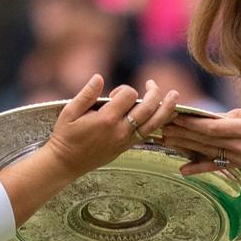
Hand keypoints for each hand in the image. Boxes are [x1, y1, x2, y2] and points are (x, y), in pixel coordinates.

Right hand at [45, 75, 178, 178]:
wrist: (66, 163)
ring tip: (175, 96)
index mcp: (106, 119)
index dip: (123, 90)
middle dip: (153, 93)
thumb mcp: (69, 112)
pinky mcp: (126, 147)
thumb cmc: (65, 136)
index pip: (128, 95)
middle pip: (147, 107)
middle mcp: (120, 130)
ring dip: (166, 108)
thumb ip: (86, 94)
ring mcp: (125, 140)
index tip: (113, 95)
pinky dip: (159, 123)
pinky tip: (167, 115)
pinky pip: (149, 134)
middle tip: (153, 83)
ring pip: (153, 123)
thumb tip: (99, 77)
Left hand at [162, 106, 240, 176]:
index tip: (174, 114)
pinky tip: (183, 169)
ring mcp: (239, 158)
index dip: (191, 121)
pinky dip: (199, 168)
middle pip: (204, 138)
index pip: (212, 126)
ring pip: (206, 150)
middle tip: (159, 124)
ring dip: (184, 145)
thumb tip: (219, 117)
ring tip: (164, 139)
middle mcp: (240, 145)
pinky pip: (216, 166)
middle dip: (180, 131)